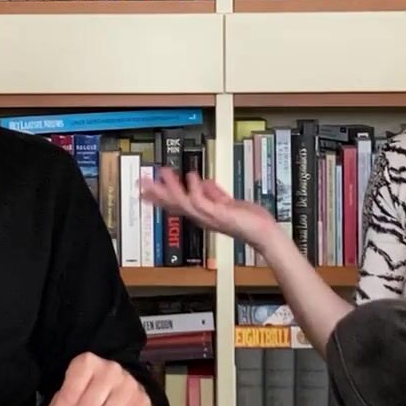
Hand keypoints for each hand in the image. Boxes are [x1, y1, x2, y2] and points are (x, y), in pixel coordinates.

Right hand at [137, 168, 281, 249]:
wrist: (263, 233)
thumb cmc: (249, 221)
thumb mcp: (229, 203)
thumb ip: (215, 194)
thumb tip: (204, 182)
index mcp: (202, 214)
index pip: (176, 203)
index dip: (160, 195)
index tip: (145, 187)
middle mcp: (202, 217)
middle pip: (173, 205)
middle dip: (157, 193)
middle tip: (142, 181)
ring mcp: (209, 217)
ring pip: (183, 202)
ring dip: (172, 188)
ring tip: (162, 173)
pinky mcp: (219, 215)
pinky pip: (202, 202)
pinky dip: (196, 189)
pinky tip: (192, 176)